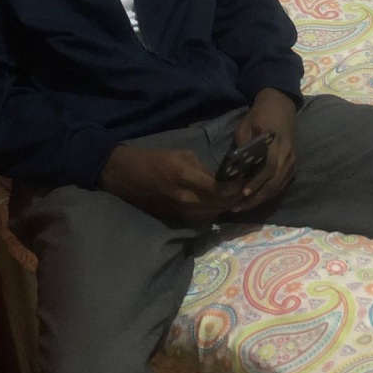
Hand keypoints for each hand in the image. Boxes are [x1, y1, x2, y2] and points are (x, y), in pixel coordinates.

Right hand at [99, 145, 245, 223]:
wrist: (126, 175)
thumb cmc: (153, 159)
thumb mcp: (181, 154)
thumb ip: (202, 168)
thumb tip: (219, 178)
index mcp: (185, 177)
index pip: (219, 188)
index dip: (235, 187)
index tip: (245, 181)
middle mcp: (185, 198)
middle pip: (219, 205)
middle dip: (235, 199)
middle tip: (245, 190)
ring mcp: (180, 212)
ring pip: (212, 215)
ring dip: (225, 208)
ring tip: (235, 199)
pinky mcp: (175, 219)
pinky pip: (201, 219)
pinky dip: (213, 213)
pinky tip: (219, 206)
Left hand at [231, 88, 296, 211]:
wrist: (281, 106)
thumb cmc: (259, 115)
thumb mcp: (245, 124)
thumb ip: (241, 144)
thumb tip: (235, 167)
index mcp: (276, 142)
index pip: (269, 167)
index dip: (257, 181)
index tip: (243, 192)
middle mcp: (288, 154)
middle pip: (275, 182)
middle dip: (257, 197)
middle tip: (238, 207)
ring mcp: (293, 160)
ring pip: (279, 186)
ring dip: (262, 198)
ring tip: (244, 206)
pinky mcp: (294, 164)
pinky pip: (283, 183)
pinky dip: (270, 193)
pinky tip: (256, 198)